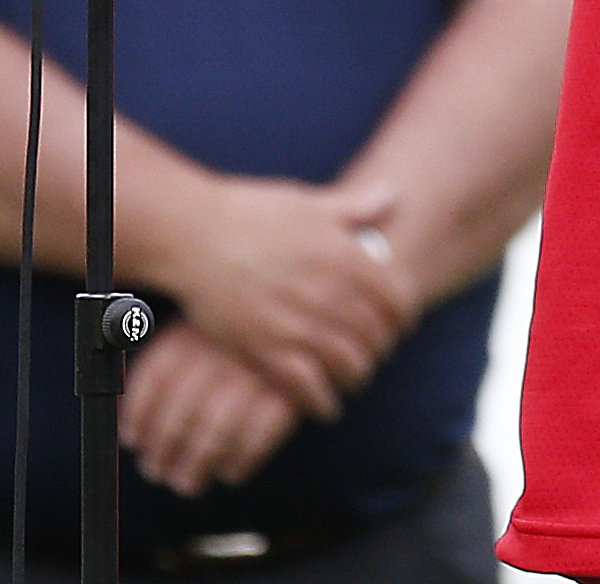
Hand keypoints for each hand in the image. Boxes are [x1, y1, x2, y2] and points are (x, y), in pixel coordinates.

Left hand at [120, 320, 299, 495]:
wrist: (323, 300)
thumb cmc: (252, 321)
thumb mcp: (211, 318)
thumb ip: (176, 352)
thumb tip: (133, 411)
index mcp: (199, 328)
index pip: (156, 377)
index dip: (139, 413)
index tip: (132, 439)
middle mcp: (224, 350)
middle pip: (181, 413)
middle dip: (164, 450)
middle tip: (157, 471)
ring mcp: (258, 370)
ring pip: (215, 430)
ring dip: (196, 464)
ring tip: (187, 482)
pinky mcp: (293, 388)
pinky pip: (261, 434)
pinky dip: (243, 459)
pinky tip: (231, 472)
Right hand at [151, 179, 413, 417]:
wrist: (194, 235)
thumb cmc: (251, 212)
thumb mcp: (311, 202)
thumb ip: (355, 206)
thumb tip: (395, 193)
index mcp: (345, 256)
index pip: (399, 298)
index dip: (405, 316)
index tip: (401, 324)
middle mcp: (329, 293)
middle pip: (377, 335)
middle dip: (382, 347)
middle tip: (376, 352)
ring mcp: (298, 324)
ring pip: (349, 365)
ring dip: (357, 375)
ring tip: (353, 377)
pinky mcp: (264, 349)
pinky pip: (307, 388)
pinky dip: (322, 401)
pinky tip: (325, 406)